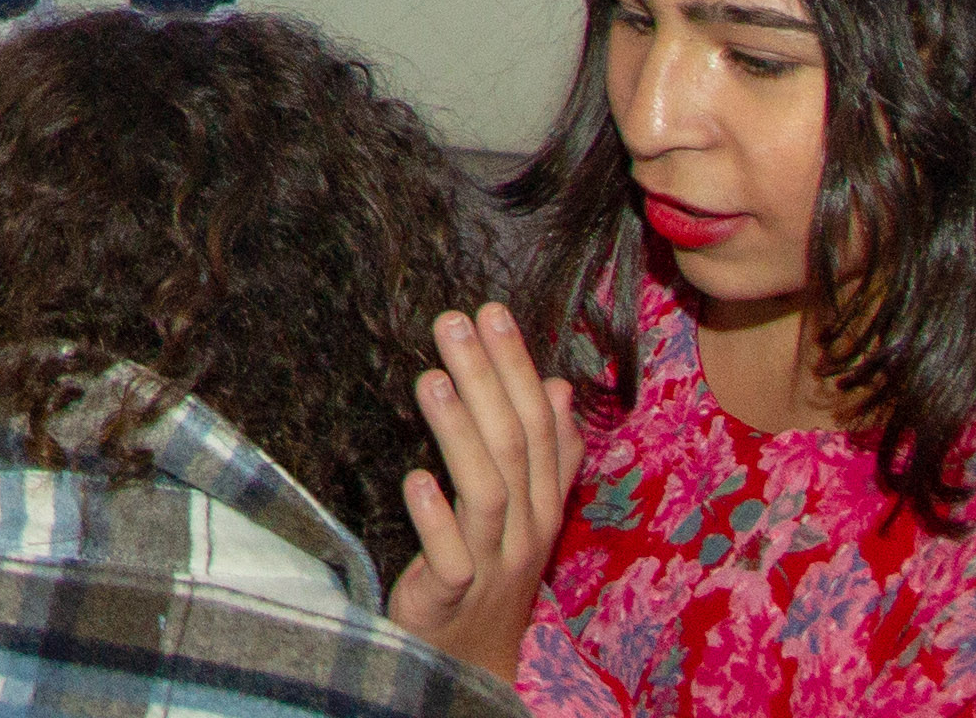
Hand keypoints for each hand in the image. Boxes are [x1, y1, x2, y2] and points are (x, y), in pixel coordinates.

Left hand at [385, 302, 577, 681]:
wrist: (470, 663)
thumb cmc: (491, 572)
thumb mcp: (526, 512)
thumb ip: (550, 455)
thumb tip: (560, 387)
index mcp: (542, 504)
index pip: (541, 426)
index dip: (518, 369)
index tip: (492, 311)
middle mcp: (524, 531)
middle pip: (515, 448)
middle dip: (487, 380)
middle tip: (454, 321)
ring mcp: (489, 565)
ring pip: (487, 494)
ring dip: (460, 434)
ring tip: (432, 379)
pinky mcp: (448, 597)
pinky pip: (450, 557)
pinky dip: (435, 518)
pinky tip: (414, 479)